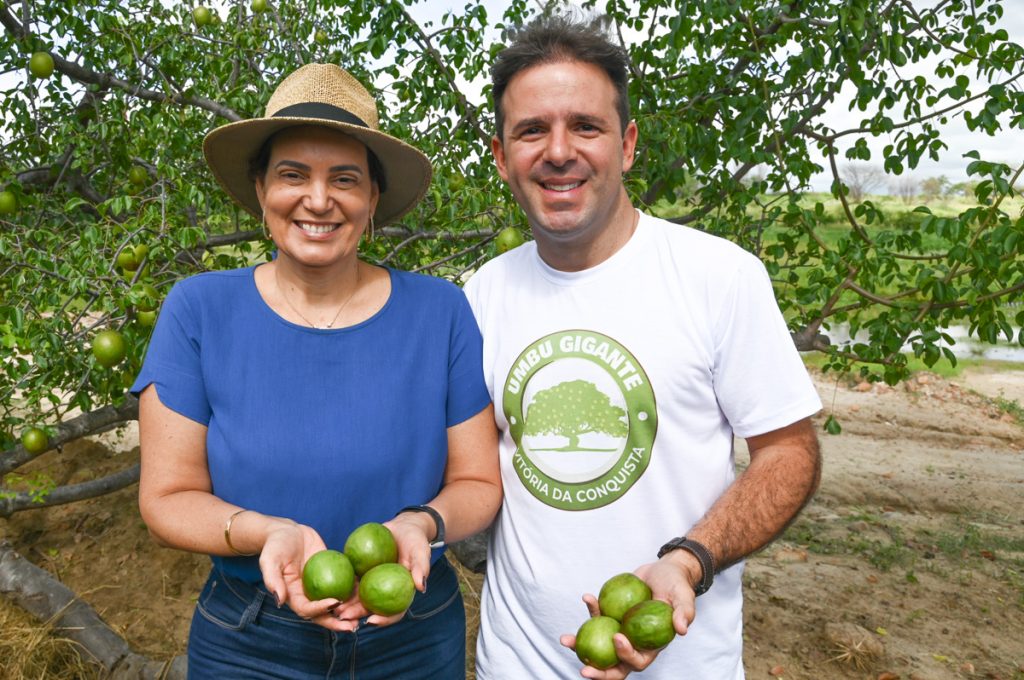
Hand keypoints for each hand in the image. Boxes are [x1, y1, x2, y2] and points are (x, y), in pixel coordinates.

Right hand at [258, 520, 358, 631]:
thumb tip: (279, 600)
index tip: (334, 603)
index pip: (307, 610)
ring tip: (365, 613)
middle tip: (354, 625)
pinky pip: (344, 583)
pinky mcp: (332, 574)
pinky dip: (355, 589)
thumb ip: (272, 580)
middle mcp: (309, 595)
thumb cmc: (275, 546)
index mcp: (294, 596)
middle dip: (338, 622)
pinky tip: (368, 589)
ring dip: (350, 610)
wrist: (288, 532)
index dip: (320, 610)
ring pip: (337, 602)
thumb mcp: (270, 560)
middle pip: (324, 614)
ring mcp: (322, 586)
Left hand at [327, 511, 432, 628]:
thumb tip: (420, 587)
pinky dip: (341, 585)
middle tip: (343, 616)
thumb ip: (421, 567)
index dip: (383, 620)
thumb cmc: (416, 539)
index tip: (370, 621)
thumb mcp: (421, 551)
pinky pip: (351, 580)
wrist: (403, 526)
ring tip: (332, 607)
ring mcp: (373, 582)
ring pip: (358, 597)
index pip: (394, 612)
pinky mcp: (363, 571)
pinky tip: (329, 587)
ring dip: (346, 604)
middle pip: (372, 608)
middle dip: (356, 615)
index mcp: (401, 592)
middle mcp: (386, 591)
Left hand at [559, 558, 697, 678]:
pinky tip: (586, 597)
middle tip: (583, 668)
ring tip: (565, 640)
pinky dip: (591, 609)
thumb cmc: (676, 585)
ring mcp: (621, 630)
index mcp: (651, 645)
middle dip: (598, 671)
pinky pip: (598, 617)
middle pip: (614, 664)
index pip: (638, 661)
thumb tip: (681, 630)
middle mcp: (634, 642)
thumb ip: (684, 613)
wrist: (665, 570)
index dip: (626, 656)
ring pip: (598, 644)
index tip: (617, 638)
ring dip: (580, 645)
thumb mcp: (684, 597)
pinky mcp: (612, 615)